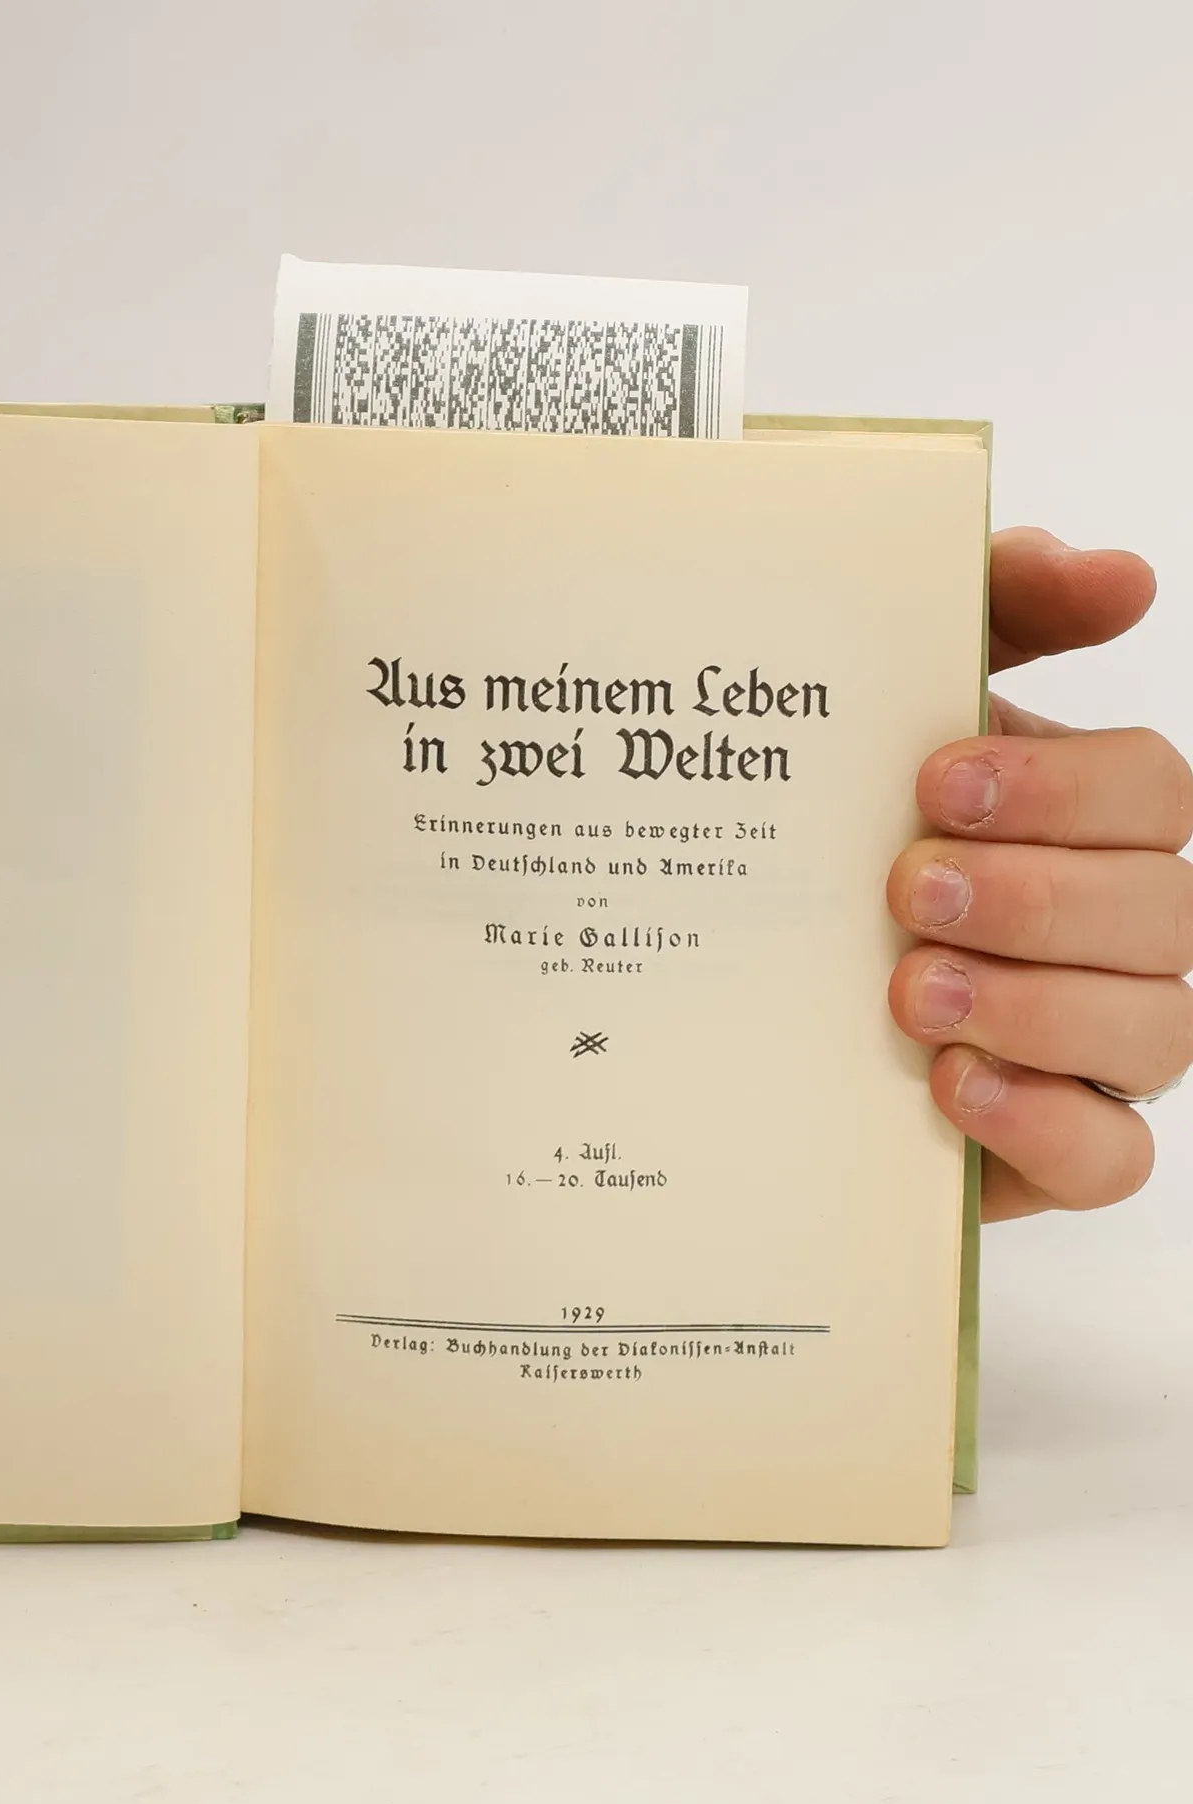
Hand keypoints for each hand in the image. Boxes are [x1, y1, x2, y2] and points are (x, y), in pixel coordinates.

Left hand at [887, 527, 1189, 1219]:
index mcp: (1083, 817)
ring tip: (909, 990)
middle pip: (1164, 909)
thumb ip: (999, 607)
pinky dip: (1045, 1121)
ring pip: (1157, 1032)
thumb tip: (1122, 573)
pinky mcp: (1053, 1146)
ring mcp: (1093, 1043)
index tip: (934, 782)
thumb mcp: (885, 700)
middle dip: (1035, 897)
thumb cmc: (832, 831)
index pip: (1151, 790)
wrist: (726, 986)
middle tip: (907, 889)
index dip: (1062, 786)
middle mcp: (1112, 928)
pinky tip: (951, 1084)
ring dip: (1035, 1006)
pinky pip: (1116, 1156)